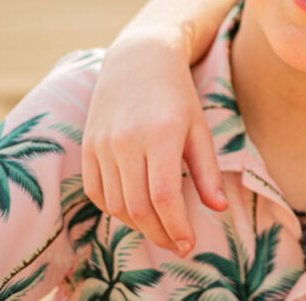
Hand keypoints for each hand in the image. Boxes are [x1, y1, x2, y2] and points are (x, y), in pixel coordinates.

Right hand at [82, 31, 226, 254]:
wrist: (139, 60)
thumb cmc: (178, 95)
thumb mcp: (199, 128)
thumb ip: (207, 170)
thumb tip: (217, 209)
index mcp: (161, 135)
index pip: (164, 196)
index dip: (176, 226)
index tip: (189, 243)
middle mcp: (126, 142)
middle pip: (138, 206)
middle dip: (159, 233)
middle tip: (177, 244)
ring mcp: (102, 145)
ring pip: (115, 204)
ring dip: (138, 225)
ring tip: (161, 229)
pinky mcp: (87, 147)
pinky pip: (97, 192)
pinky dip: (115, 209)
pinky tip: (135, 210)